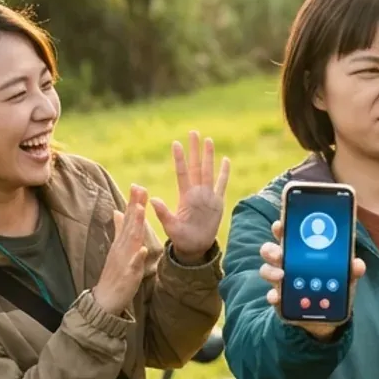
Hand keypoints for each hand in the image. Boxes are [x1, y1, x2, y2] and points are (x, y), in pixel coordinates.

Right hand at [93, 186, 156, 314]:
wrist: (105, 299)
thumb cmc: (114, 273)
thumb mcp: (117, 248)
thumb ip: (119, 230)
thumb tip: (118, 212)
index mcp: (121, 241)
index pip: (127, 218)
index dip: (133, 203)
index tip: (138, 186)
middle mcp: (121, 247)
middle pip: (129, 224)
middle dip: (135, 207)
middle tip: (140, 189)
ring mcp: (124, 260)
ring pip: (130, 241)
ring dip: (135, 225)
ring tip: (140, 210)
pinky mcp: (127, 275)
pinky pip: (133, 265)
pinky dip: (137, 257)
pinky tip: (142, 249)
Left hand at [151, 132, 230, 262]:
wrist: (195, 246)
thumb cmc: (181, 238)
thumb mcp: (170, 226)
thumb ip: (163, 213)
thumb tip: (152, 199)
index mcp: (185, 196)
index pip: (182, 172)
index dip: (180, 158)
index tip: (176, 143)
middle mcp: (196, 192)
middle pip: (196, 166)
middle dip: (195, 149)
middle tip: (193, 132)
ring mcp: (208, 195)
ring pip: (209, 171)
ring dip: (209, 156)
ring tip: (208, 140)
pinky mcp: (217, 202)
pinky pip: (222, 184)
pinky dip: (224, 173)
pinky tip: (225, 160)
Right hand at [259, 219, 365, 339]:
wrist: (325, 315)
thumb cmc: (332, 287)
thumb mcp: (344, 277)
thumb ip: (350, 270)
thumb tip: (357, 264)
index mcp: (300, 251)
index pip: (287, 234)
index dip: (281, 227)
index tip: (280, 224)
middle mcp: (286, 263)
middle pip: (271, 250)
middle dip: (271, 249)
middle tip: (279, 253)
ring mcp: (280, 280)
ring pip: (267, 270)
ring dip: (271, 271)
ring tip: (281, 276)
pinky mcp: (279, 298)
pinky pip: (271, 295)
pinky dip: (273, 295)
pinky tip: (277, 297)